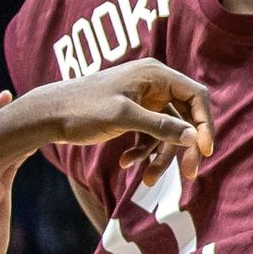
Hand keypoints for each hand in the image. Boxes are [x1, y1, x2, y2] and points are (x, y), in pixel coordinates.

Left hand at [23, 59, 214, 182]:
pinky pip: (150, 134)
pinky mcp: (134, 113)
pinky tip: (126, 162)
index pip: (195, 96)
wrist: (48, 114)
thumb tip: (194, 138)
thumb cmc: (83, 109)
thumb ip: (161, 126)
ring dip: (160, 155)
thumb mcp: (123, 117)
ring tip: (147, 179)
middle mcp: (154, 84)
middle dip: (184, 146)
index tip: (204, 151)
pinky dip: (143, 150)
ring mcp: (144, 99)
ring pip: (168, 130)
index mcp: (156, 75)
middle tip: (189, 174)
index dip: (204, 124)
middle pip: (185, 116)